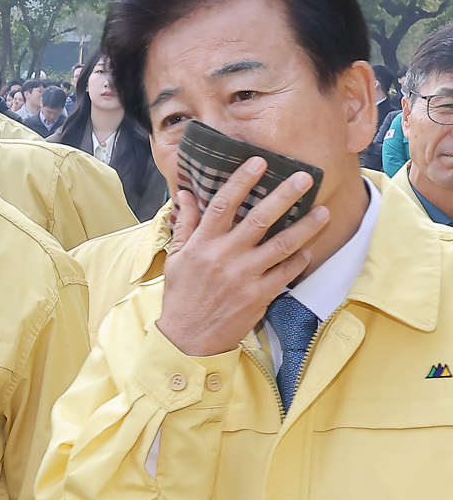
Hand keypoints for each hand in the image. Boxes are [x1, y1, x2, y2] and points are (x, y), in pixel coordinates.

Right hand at [157, 157, 328, 356]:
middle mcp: (224, 256)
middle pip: (259, 218)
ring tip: (323, 211)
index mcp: (202, 244)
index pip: (223, 205)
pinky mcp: (259, 295)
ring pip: (281, 244)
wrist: (188, 337)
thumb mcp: (176, 258)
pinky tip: (308, 249)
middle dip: (284, 196)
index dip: (241, 181)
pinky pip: (286, 272)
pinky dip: (299, 259)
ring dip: (306, 226)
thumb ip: (186, 225)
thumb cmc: (182, 295)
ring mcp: (244, 276)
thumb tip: (187, 195)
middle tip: (304, 177)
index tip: (258, 162)